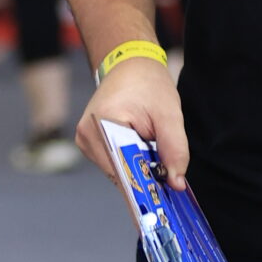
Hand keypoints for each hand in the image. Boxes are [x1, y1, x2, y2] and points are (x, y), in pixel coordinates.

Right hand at [75, 54, 190, 189]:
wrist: (130, 65)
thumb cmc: (149, 85)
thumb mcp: (169, 114)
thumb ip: (175, 149)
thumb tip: (176, 184)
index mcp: (102, 124)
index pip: (122, 169)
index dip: (145, 184)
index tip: (164, 196)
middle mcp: (86, 134)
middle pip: (118, 173)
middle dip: (143, 176)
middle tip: (167, 175)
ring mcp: (85, 139)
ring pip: (116, 171)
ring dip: (136, 168)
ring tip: (153, 153)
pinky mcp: (89, 142)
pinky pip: (113, 162)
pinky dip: (130, 162)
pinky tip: (142, 150)